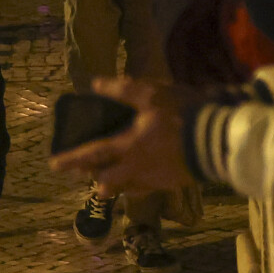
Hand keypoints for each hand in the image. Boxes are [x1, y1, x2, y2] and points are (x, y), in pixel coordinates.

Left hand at [49, 76, 192, 194]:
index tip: (54, 166)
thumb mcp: (150, 94)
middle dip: (93, 178)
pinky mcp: (173, 183)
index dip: (72, 159)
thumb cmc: (182, 114)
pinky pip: (148, 188)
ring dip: (115, 183)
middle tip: (84, 174)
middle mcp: (138, 168)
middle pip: (108, 180)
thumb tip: (95, 84)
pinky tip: (138, 180)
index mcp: (128, 147)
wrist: (219, 140)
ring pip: (128, 187)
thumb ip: (121, 89)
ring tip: (108, 179)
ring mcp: (157, 180)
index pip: (93, 154)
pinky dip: (137, 185)